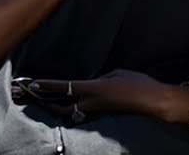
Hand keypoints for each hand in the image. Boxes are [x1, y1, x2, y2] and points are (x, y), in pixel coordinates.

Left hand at [21, 70, 172, 122]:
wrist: (155, 101)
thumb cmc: (138, 84)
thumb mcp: (115, 74)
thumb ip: (100, 79)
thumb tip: (91, 84)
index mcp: (94, 88)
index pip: (65, 87)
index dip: (48, 85)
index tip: (33, 83)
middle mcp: (93, 102)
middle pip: (64, 108)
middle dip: (48, 104)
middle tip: (36, 98)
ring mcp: (99, 110)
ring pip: (73, 113)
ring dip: (60, 108)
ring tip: (50, 102)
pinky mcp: (105, 114)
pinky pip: (85, 113)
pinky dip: (75, 109)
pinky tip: (72, 104)